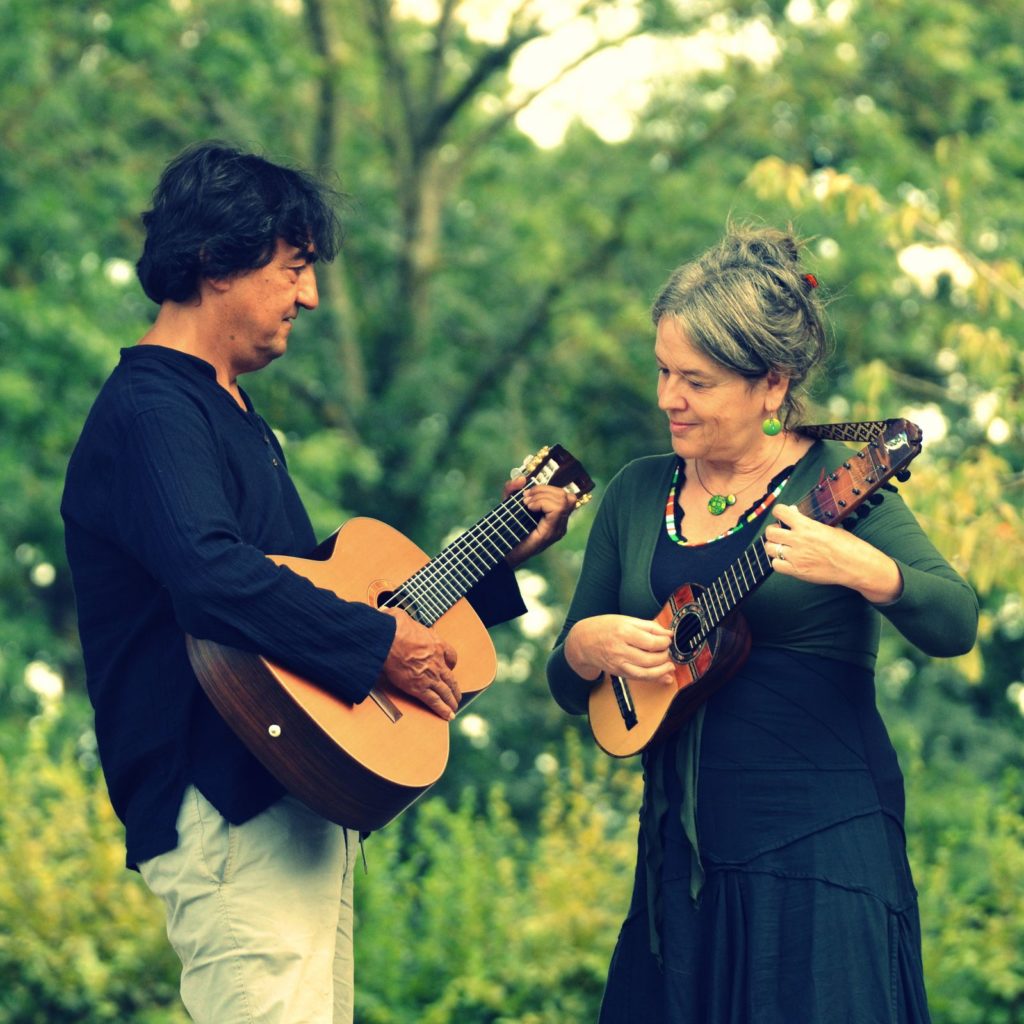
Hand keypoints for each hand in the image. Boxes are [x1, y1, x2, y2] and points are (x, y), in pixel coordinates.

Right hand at [379, 608, 460, 719]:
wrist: (387, 641)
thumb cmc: (393, 627)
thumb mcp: (400, 616)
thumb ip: (399, 616)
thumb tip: (387, 613)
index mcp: (436, 644)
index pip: (451, 655)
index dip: (451, 663)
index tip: (449, 666)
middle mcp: (437, 661)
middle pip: (451, 678)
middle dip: (454, 688)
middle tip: (456, 695)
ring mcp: (429, 676)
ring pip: (445, 692)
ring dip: (451, 701)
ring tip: (453, 708)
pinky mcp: (419, 688)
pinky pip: (434, 701)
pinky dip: (442, 710)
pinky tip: (447, 716)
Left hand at [504, 477, 578, 567]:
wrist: (500, 553)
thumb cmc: (506, 531)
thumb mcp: (508, 505)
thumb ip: (512, 489)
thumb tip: (522, 478)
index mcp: (555, 518)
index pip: (566, 496)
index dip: (548, 489)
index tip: (527, 494)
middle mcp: (560, 524)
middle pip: (567, 496)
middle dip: (544, 490)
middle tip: (526, 498)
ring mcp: (557, 530)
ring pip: (564, 500)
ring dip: (542, 496)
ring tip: (527, 504)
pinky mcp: (550, 534)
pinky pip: (557, 510)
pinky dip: (542, 503)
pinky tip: (529, 508)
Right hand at [565, 614, 674, 684]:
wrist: (582, 642)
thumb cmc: (603, 628)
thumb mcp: (625, 620)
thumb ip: (648, 626)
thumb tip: (668, 633)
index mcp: (623, 632)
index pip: (651, 641)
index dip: (664, 642)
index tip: (668, 639)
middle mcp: (620, 650)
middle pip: (650, 658)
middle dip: (665, 655)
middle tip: (668, 650)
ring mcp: (619, 663)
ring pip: (646, 672)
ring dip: (662, 670)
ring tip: (669, 665)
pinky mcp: (619, 672)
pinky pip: (639, 678)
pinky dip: (653, 678)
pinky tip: (662, 675)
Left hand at [764, 504, 902, 603]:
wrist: (857, 566)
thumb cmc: (848, 545)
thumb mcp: (829, 527)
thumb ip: (808, 522)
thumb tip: (794, 513)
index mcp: (807, 526)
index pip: (780, 512)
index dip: (779, 512)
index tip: (782, 515)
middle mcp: (798, 540)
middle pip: (770, 532)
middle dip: (773, 530)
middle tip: (781, 533)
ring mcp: (796, 557)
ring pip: (769, 548)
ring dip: (774, 546)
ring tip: (782, 547)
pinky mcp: (797, 571)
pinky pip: (776, 565)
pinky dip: (778, 562)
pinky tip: (787, 560)